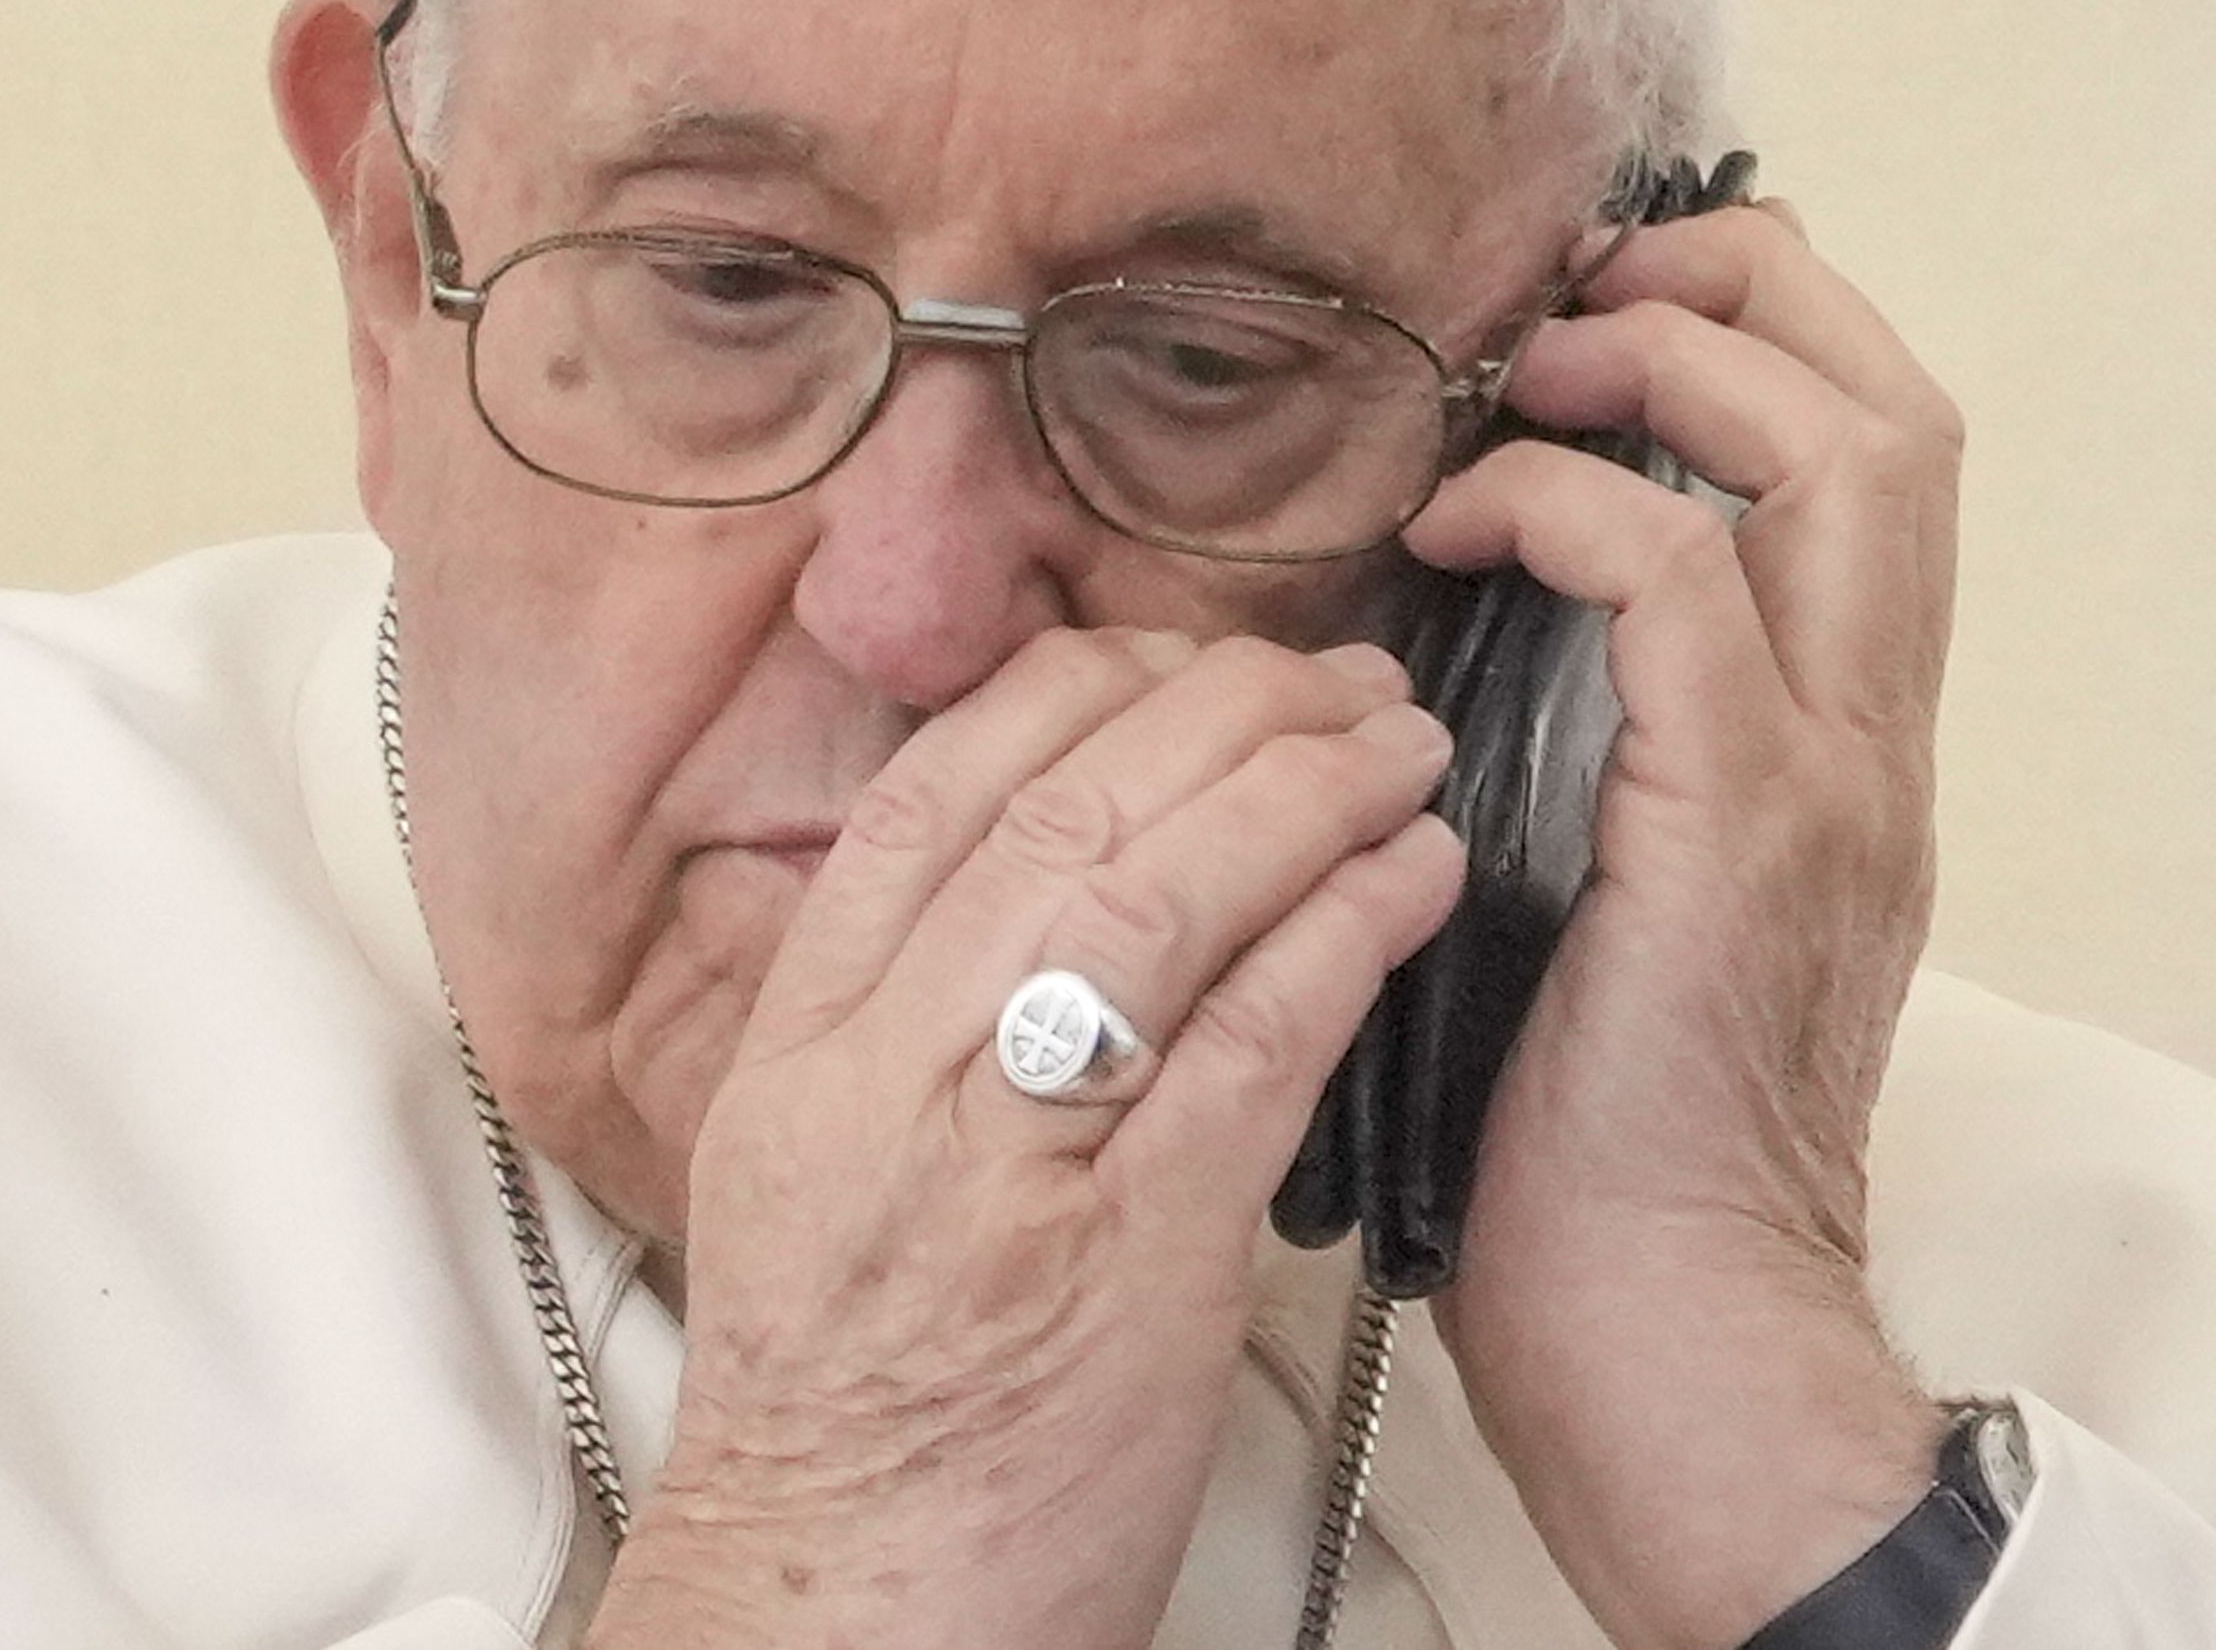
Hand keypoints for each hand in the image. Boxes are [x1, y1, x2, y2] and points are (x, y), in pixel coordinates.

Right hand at [588, 630, 1463, 1649]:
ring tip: (1398, 742)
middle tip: (1321, 674)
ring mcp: (1008, 1160)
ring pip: (1156, 891)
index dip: (1064, 692)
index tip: (1165, 661)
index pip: (926, 796)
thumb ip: (878, 1033)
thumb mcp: (801, 1185)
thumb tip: (983, 895)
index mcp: (805, 1052)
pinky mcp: (1135, 1255)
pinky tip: (1414, 873)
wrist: (847, 1616)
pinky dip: (1344, 928)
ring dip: (1301, 787)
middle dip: (1209, 709)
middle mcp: (891, 1077)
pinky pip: (1254, 1038)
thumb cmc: (854, 1425)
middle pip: (1054, 810)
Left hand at [1405, 201, 1959, 1649]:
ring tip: (1529, 372)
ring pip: (1841, 458)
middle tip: (1579, 285)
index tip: (1590, 306)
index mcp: (1835, 743)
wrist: (1667, 1332)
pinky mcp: (1739, 834)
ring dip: (1673, 364)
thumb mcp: (1596, 886)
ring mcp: (1824, 779)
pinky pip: (1683, 588)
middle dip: (1746, 289)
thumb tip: (1418, 616)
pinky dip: (1574, 509)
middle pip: (1898, 409)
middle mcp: (1865, 737)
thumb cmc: (1587, 1132)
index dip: (1753, 329)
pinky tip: (1462, 526)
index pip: (1871, 454)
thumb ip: (1571, 743)